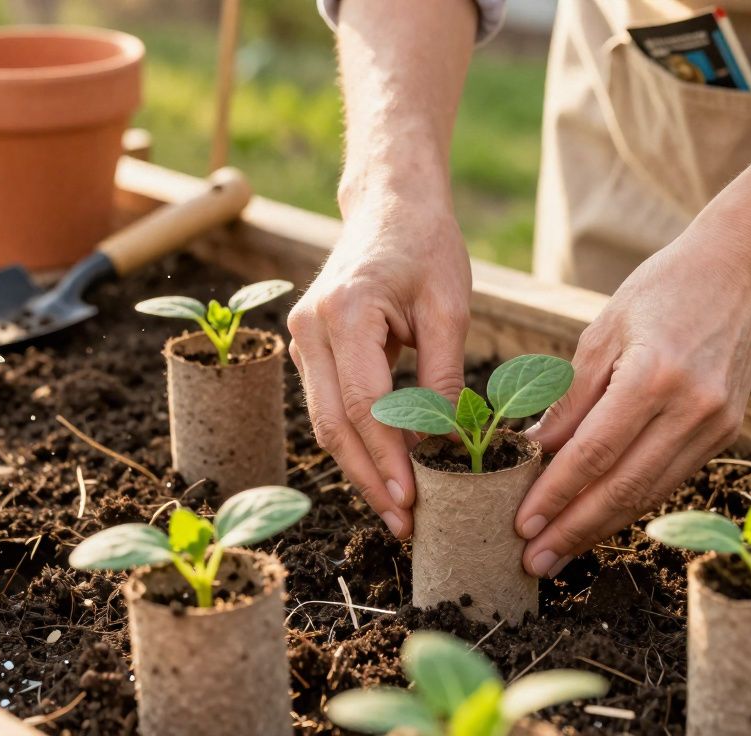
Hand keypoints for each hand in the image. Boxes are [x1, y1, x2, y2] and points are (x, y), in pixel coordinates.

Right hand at [288, 200, 470, 538]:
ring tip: (398, 511)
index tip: (414, 501)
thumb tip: (449, 447)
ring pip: (325, 423)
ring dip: (360, 469)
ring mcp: (301, 338)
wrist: (390, 205)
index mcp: (345, 311)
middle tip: (405, 525)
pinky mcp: (309, 348)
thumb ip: (444, 378)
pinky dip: (356, 443)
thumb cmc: (426, 247)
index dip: (387, 458)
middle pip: (334, 424)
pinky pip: (329, 407)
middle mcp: (309, 327)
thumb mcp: (450, 309)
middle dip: (369, 479)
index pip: (364, 404)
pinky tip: (386, 472)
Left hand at [515, 219, 750, 576]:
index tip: (521, 525)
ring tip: (559, 552)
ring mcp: (716, 425)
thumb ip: (570, 397)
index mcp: (654, 376)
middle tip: (532, 562)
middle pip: (622, 487)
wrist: (744, 268)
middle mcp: (690, 409)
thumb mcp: (604, 332)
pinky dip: (632, 503)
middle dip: (573, 529)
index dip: (555, 495)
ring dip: (601, 527)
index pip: (593, 454)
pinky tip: (599, 519)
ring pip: (649, 493)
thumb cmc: (663, 288)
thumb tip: (532, 451)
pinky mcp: (727, 431)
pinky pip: (671, 478)